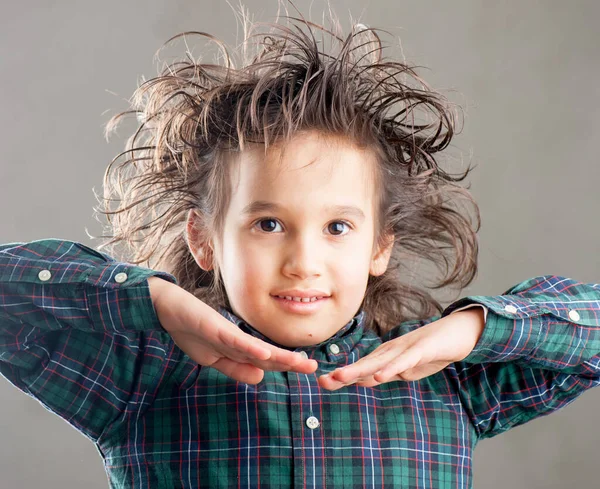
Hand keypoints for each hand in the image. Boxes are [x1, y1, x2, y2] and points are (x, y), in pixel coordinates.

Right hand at [148, 277, 317, 383]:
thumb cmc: (191, 330)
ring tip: (298, 363)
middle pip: (267, 354)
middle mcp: (237, 339)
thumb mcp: (213, 358)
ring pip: (256, 348)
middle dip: (289, 362)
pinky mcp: (215, 328)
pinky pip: (235, 341)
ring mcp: (227, 332)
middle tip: (313, 368)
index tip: (308, 369)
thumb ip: (235, 368)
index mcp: (238, 348)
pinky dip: (249, 349)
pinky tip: (264, 354)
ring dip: (277, 357)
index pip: (265, 360)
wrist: (168, 308)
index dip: (285, 365)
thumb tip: (261, 376)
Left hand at [318, 308, 484, 389]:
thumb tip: (366, 380)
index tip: (322, 383)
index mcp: (386, 356)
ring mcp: (406, 350)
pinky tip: (380, 376)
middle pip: (364, 364)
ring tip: (340, 377)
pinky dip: (392, 369)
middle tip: (322, 381)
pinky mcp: (422, 350)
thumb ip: (387, 373)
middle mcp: (391, 351)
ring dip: (359, 370)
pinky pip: (405, 361)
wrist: (457, 332)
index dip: (343, 376)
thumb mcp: (407, 368)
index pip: (361, 369)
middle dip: (343, 373)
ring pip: (379, 362)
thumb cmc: (430, 351)